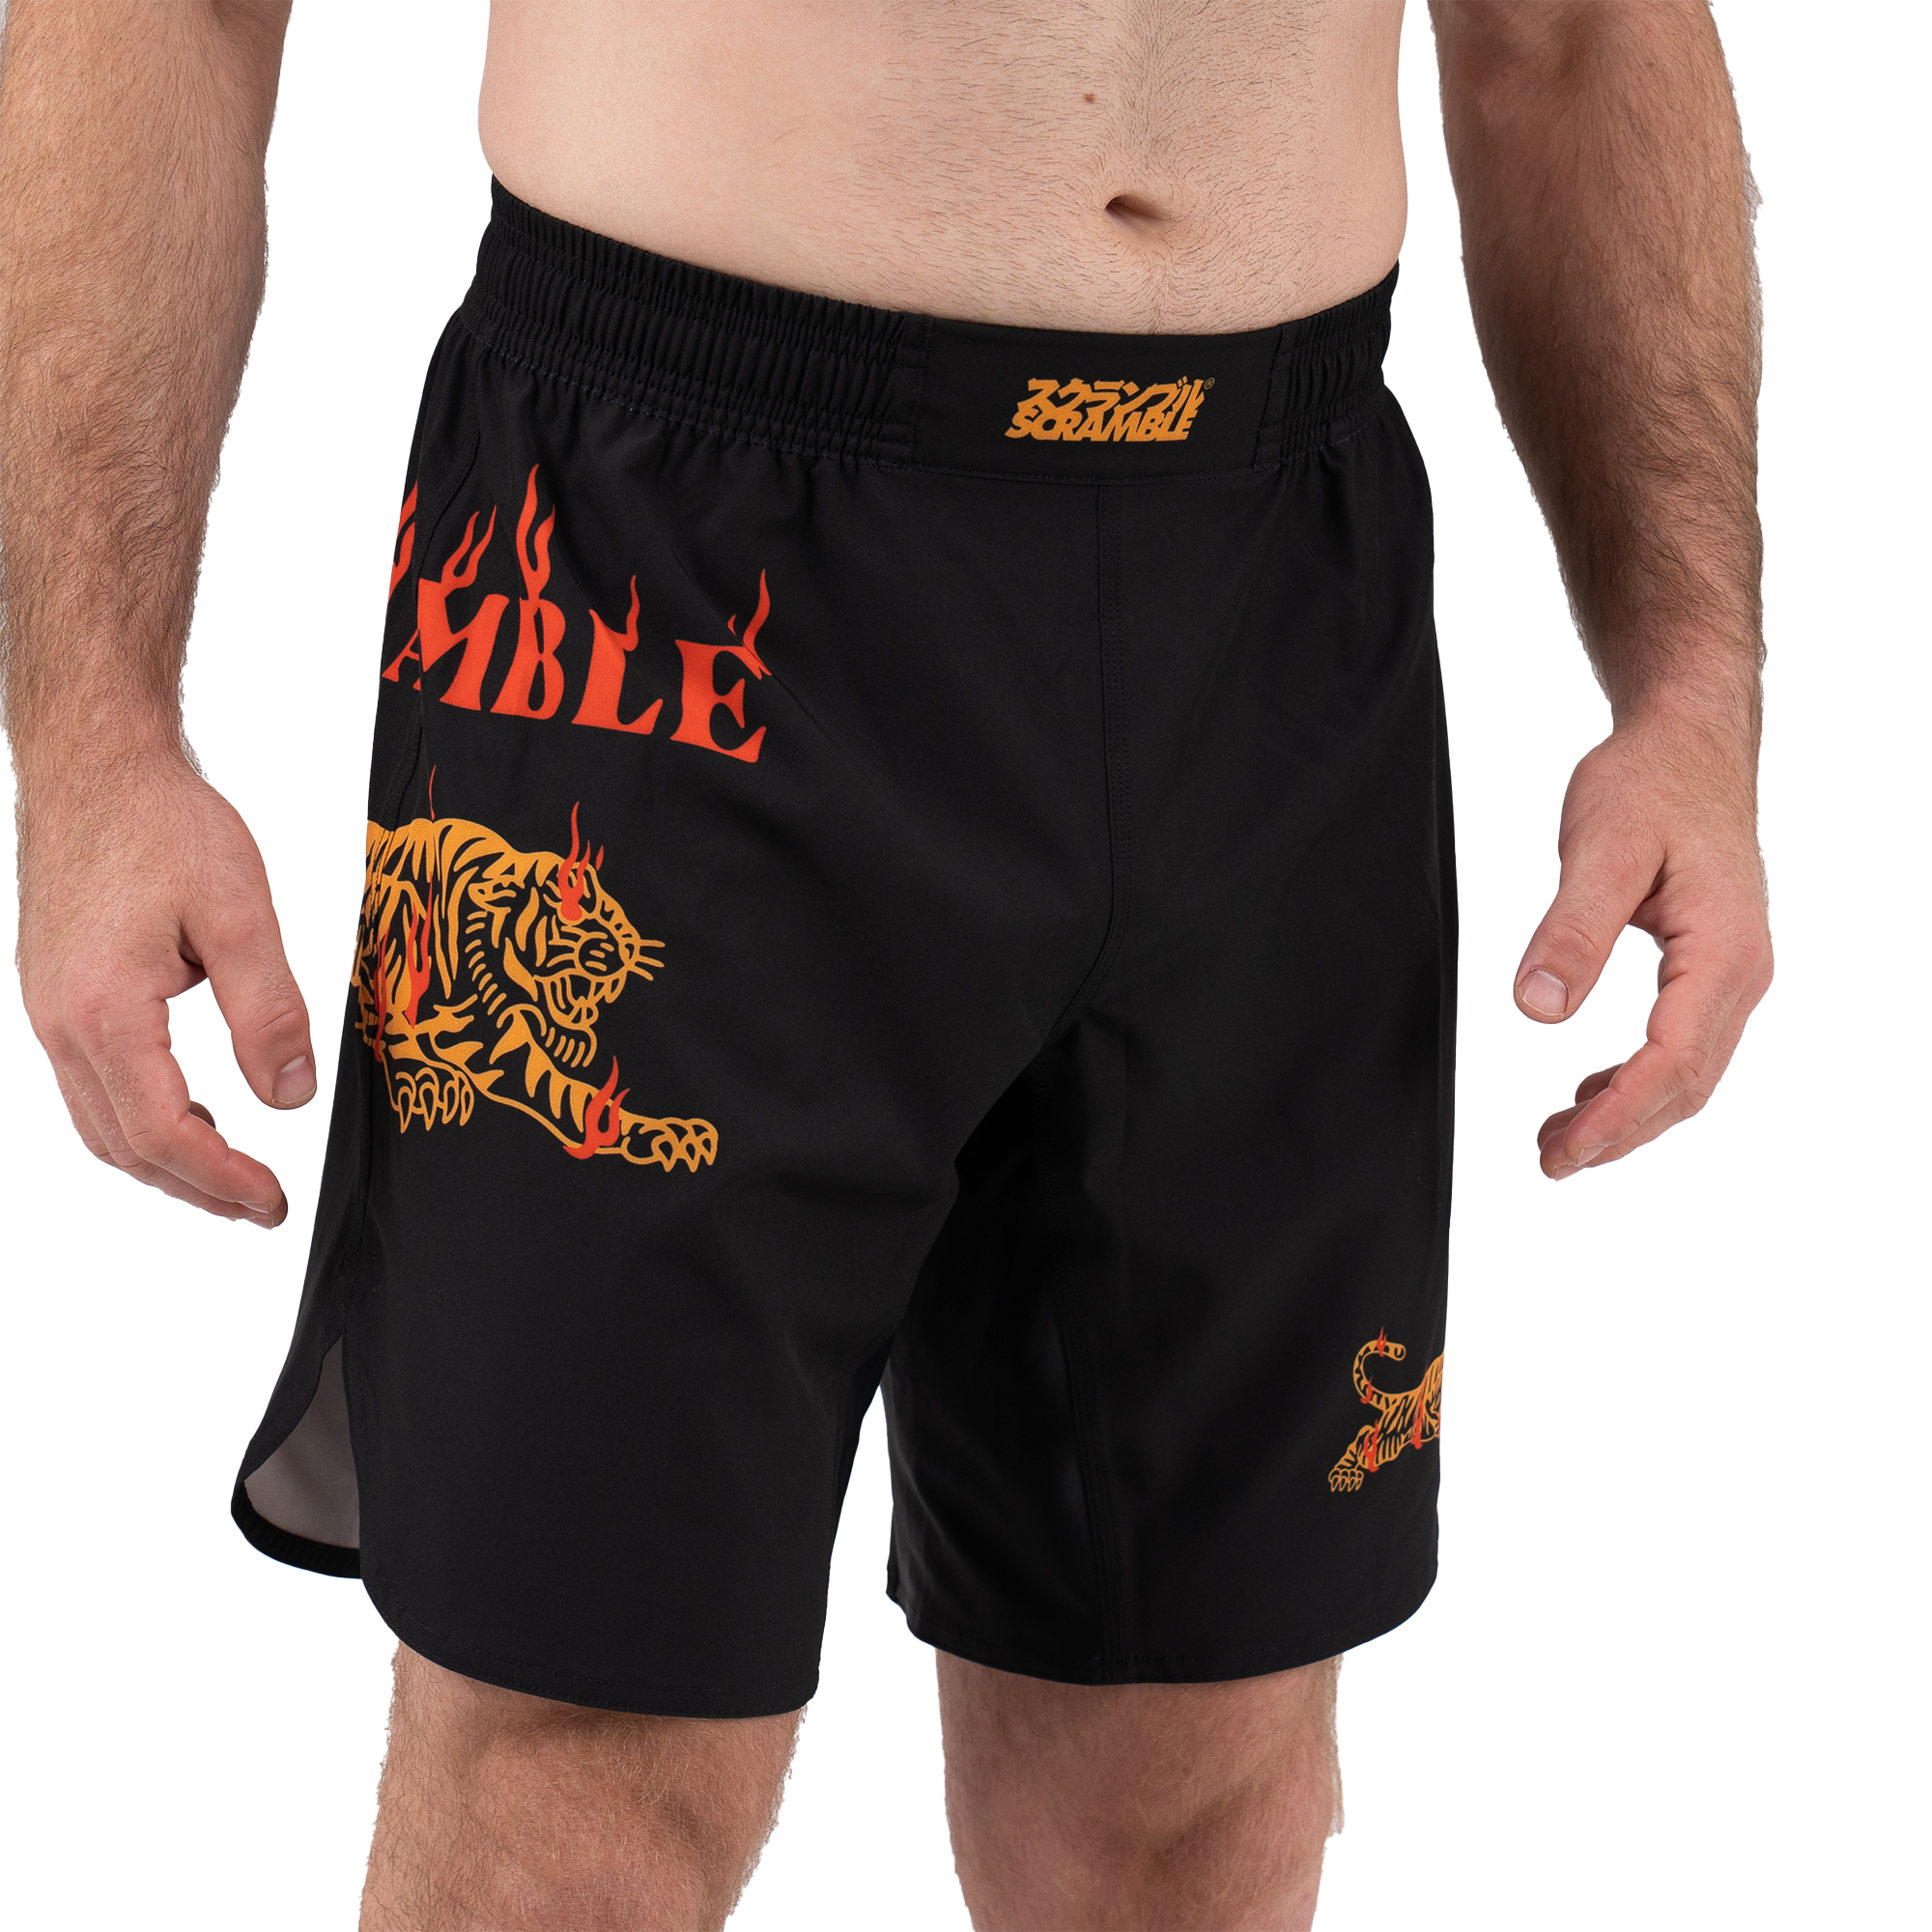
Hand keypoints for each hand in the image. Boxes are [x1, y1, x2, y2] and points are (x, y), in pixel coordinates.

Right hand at [17, 753, 316, 1226]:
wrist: (97, 770)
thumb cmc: (162, 824)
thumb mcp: (241, 913)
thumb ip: (269, 1010)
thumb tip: (290, 1094)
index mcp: (105, 1010)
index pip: (164, 1133)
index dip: (223, 1179)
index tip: (273, 1200)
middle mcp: (62, 1023)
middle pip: (125, 1146)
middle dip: (197, 1187)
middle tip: (264, 1205)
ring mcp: (50, 1014)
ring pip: (101, 1125)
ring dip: (167, 1162)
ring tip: (234, 1176)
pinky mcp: (57, 998)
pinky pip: (92, 1087)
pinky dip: (141, 1120)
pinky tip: (195, 1112)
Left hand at [1513, 715, 1771, 1178]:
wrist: (1685, 742)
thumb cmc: (1653, 784)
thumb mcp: (1600, 850)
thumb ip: (1571, 932)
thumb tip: (1537, 1006)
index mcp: (1723, 951)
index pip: (1674, 1058)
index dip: (1619, 1113)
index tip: (1568, 1147)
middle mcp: (1739, 971)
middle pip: (1686, 1082)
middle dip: (1621, 1132)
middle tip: (1553, 1162)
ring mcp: (1728, 973)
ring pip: (1687, 1072)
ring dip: (1627, 1116)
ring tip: (1561, 1145)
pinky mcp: (1708, 968)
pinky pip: (1680, 1045)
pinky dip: (1635, 1082)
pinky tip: (1588, 1095)